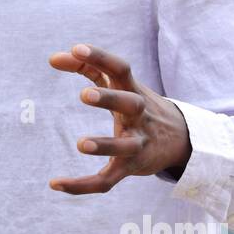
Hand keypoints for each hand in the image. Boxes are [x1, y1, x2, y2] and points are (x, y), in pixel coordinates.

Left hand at [47, 44, 191, 193]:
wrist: (181, 139)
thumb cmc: (138, 105)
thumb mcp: (119, 85)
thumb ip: (87, 67)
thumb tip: (53, 57)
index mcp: (133, 91)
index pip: (120, 69)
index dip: (100, 57)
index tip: (77, 48)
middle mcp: (139, 116)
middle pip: (129, 104)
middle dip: (109, 99)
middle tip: (84, 94)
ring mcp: (137, 143)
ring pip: (124, 148)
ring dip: (104, 145)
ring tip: (81, 144)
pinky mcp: (130, 168)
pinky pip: (106, 180)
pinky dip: (82, 185)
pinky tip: (56, 184)